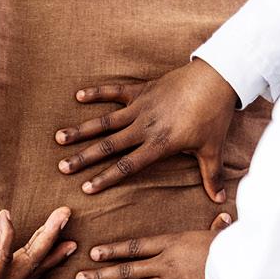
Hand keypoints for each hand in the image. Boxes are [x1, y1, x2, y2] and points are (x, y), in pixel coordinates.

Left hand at [0, 206, 78, 278]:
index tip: (70, 243)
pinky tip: (8, 216)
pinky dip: (5, 235)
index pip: (32, 265)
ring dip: (47, 235)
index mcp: (2, 278)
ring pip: (29, 257)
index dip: (52, 254)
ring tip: (61, 215)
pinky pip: (2, 255)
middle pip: (37, 259)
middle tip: (69, 216)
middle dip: (55, 238)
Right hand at [54, 58, 237, 202]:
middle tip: (63, 167)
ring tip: (60, 138)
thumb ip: (211, 174)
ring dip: (82, 130)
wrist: (217, 79)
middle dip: (84, 158)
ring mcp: (140, 107)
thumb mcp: (213, 148)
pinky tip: (79, 96)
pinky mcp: (142, 90)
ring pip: (105, 122)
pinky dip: (97, 92)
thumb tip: (219, 200)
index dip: (106, 178)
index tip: (87, 188)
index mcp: (160, 144)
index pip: (128, 166)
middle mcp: (144, 127)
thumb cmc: (214, 116)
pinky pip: (115, 91)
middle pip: (108, 146)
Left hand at [73, 213, 232, 278]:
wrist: (250, 274)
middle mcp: (167, 264)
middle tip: (79, 278)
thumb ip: (217, 228)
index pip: (135, 246)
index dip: (113, 250)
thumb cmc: (238, 249)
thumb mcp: (224, 234)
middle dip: (100, 274)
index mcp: (173, 243)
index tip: (94, 253)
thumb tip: (224, 216)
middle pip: (126, 269)